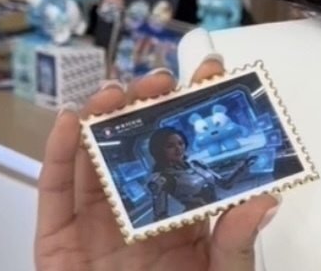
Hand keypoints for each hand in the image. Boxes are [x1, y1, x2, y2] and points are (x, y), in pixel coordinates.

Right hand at [34, 58, 279, 270]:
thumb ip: (236, 246)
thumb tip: (267, 198)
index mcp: (185, 223)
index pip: (193, 159)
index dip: (198, 116)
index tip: (214, 75)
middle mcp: (138, 217)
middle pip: (140, 150)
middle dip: (148, 108)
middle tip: (161, 78)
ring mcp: (94, 229)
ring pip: (95, 162)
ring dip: (102, 119)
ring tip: (116, 89)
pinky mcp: (55, 245)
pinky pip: (54, 195)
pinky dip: (58, 155)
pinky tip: (69, 121)